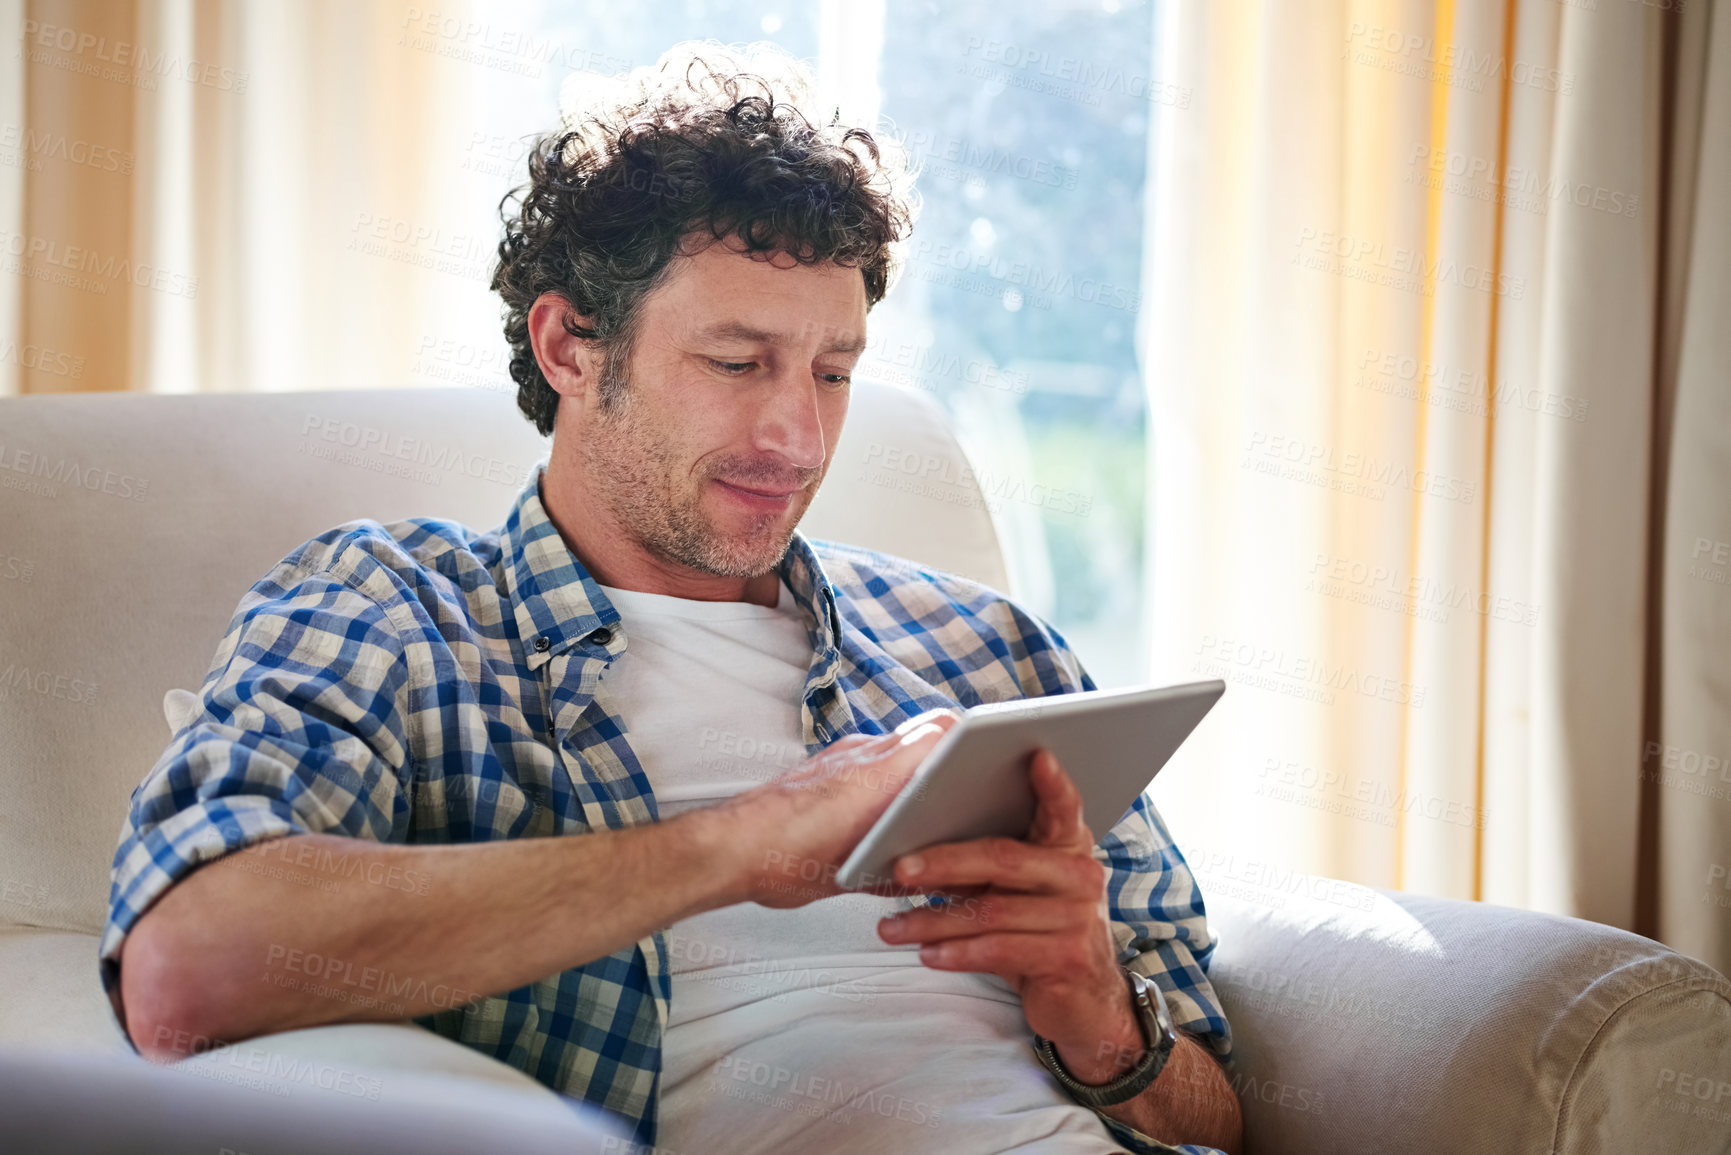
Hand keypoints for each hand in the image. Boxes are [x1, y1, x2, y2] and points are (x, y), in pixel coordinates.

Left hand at [713, 708, 960, 909]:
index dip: (973, 738)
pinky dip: (882, 783)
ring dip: (914, 773)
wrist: (730, 850)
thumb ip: (904, 860)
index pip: (942, 729)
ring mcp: (842, 758)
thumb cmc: (789, 856)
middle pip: (924, 737)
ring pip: (894, 752)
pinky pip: (866, 764)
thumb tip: (935, 870)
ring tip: (925, 812)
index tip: (995, 754)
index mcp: (883, 771)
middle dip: (949, 762)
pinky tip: (878, 820)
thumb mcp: (860, 868)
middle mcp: (865, 755)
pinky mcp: (821, 768)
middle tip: (967, 793)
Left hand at [872, 747, 1144, 1083]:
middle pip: (1003, 858)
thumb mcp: (1021, 890)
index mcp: (1069, 846)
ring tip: (891, 928)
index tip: (1035, 755)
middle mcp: (1081, 875)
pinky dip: (956, 952)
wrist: (1085, 1003)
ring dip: (933, 920)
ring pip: (991, 910)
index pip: (1063, 807)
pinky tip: (926, 954)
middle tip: (899, 868)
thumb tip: (921, 834)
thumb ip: (993, 859)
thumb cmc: (1038, 931)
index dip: (1052, 783)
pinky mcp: (1068, 958)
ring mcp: (1078, 918)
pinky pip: (999, 949)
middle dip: (944, 861)